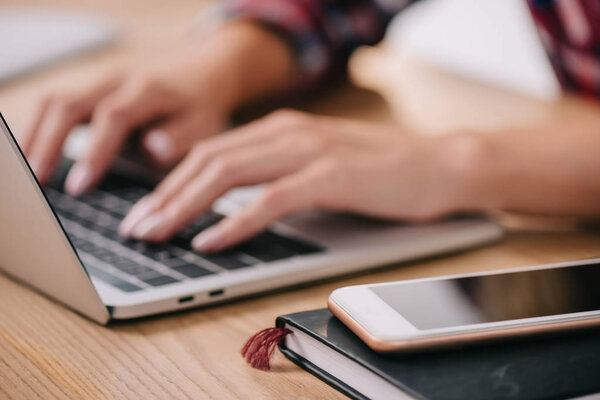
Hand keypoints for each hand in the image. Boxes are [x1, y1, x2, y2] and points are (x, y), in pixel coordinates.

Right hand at [20, 46, 230, 194]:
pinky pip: (55, 103)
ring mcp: (99, 81)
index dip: (94, 151)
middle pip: (70, 104)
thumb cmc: (200, 107)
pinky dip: (39, 128)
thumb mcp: (204, 124)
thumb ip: (181, 138)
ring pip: (54, 100)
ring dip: (36, 137)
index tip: (78, 186)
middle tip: (37, 184)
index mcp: (149, 90)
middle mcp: (118, 80)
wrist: (199, 73)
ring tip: (28, 175)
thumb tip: (154, 149)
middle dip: (49, 144)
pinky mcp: (90, 88)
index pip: (114, 116)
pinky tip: (32, 154)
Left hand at [119, 109, 478, 251]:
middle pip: (208, 160)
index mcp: (281, 130)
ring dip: (186, 206)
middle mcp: (288, 132)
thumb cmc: (383, 173)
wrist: (442, 166)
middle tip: (138, 228)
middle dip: (165, 196)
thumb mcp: (319, 167)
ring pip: (229, 174)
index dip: (171, 183)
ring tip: (158, 233)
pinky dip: (237, 220)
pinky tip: (211, 239)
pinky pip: (271, 199)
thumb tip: (236, 205)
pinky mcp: (333, 175)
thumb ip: (278, 177)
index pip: (210, 153)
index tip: (147, 212)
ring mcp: (310, 150)